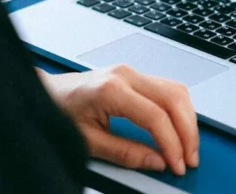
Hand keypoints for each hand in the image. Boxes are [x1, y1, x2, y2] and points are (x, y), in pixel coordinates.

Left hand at [37, 65, 198, 175]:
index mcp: (111, 89)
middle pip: (173, 99)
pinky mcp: (133, 75)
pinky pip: (167, 88)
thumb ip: (125, 152)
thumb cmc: (60, 111)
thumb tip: (156, 161)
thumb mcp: (88, 140)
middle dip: (187, 132)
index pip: (156, 116)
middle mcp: (125, 74)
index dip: (172, 144)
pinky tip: (179, 128)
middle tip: (189, 159)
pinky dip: (179, 109)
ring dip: (187, 120)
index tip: (177, 164)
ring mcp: (130, 71)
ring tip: (188, 147)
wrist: (46, 92)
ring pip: (176, 91)